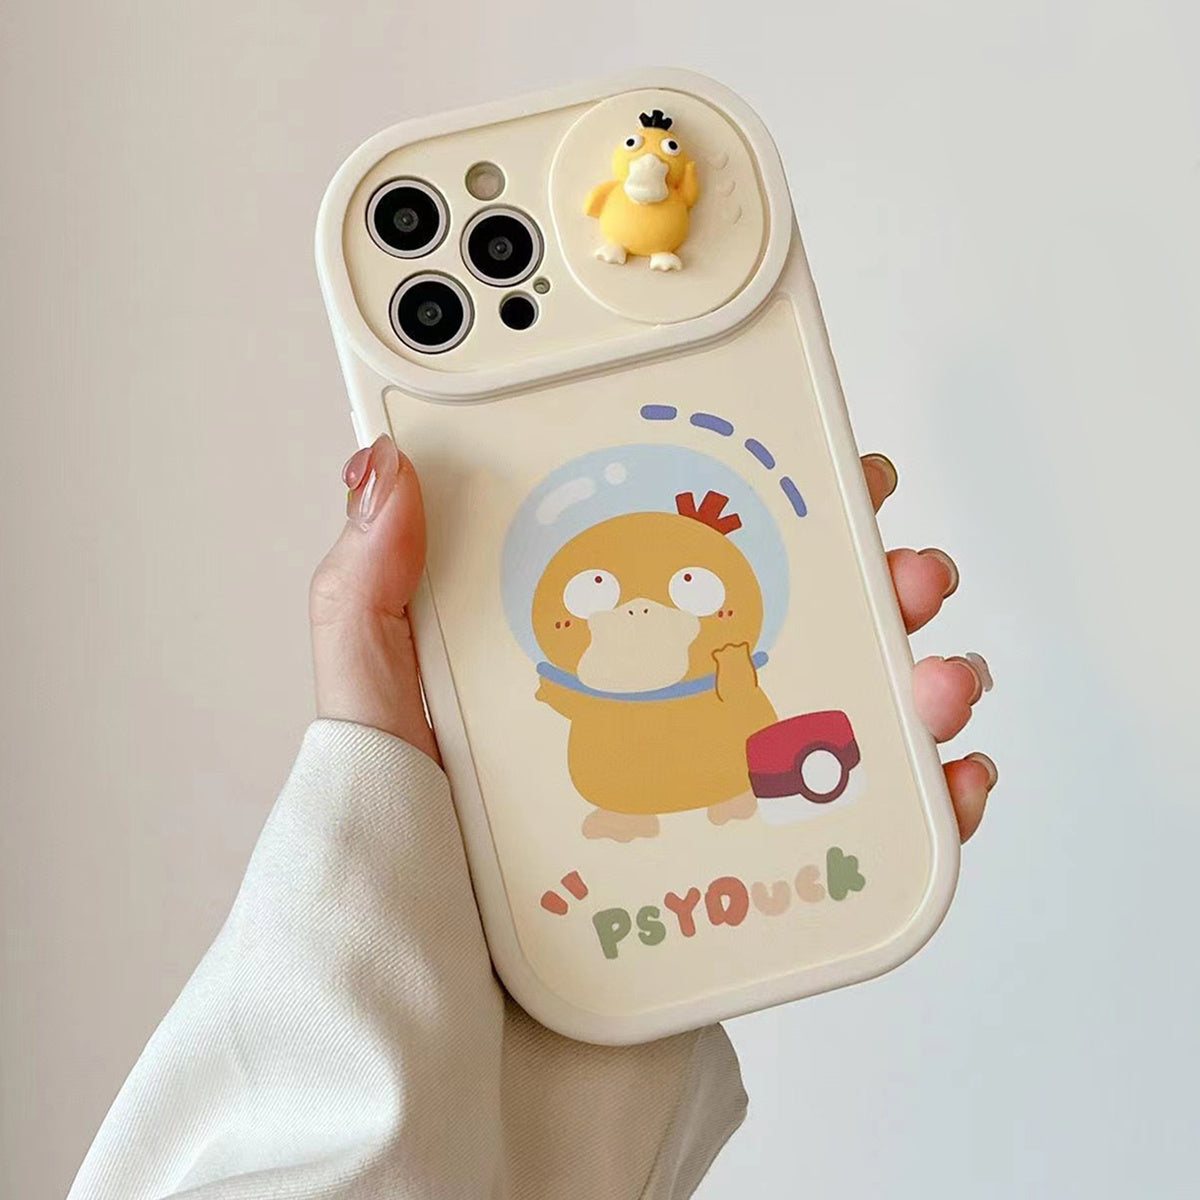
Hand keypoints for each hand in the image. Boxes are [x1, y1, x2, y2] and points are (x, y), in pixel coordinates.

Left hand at [310, 435, 994, 841]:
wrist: (449, 1062)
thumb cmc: (399, 887)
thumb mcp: (372, 722)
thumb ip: (367, 600)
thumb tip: (385, 466)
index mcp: (587, 664)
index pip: (682, 558)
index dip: (758, 502)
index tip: (811, 458)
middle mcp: (663, 719)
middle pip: (792, 621)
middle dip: (869, 576)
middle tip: (901, 562)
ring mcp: (716, 798)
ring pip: (848, 712)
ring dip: (920, 676)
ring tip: (936, 673)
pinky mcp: (756, 881)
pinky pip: (865, 829)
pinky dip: (927, 799)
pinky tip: (950, 777)